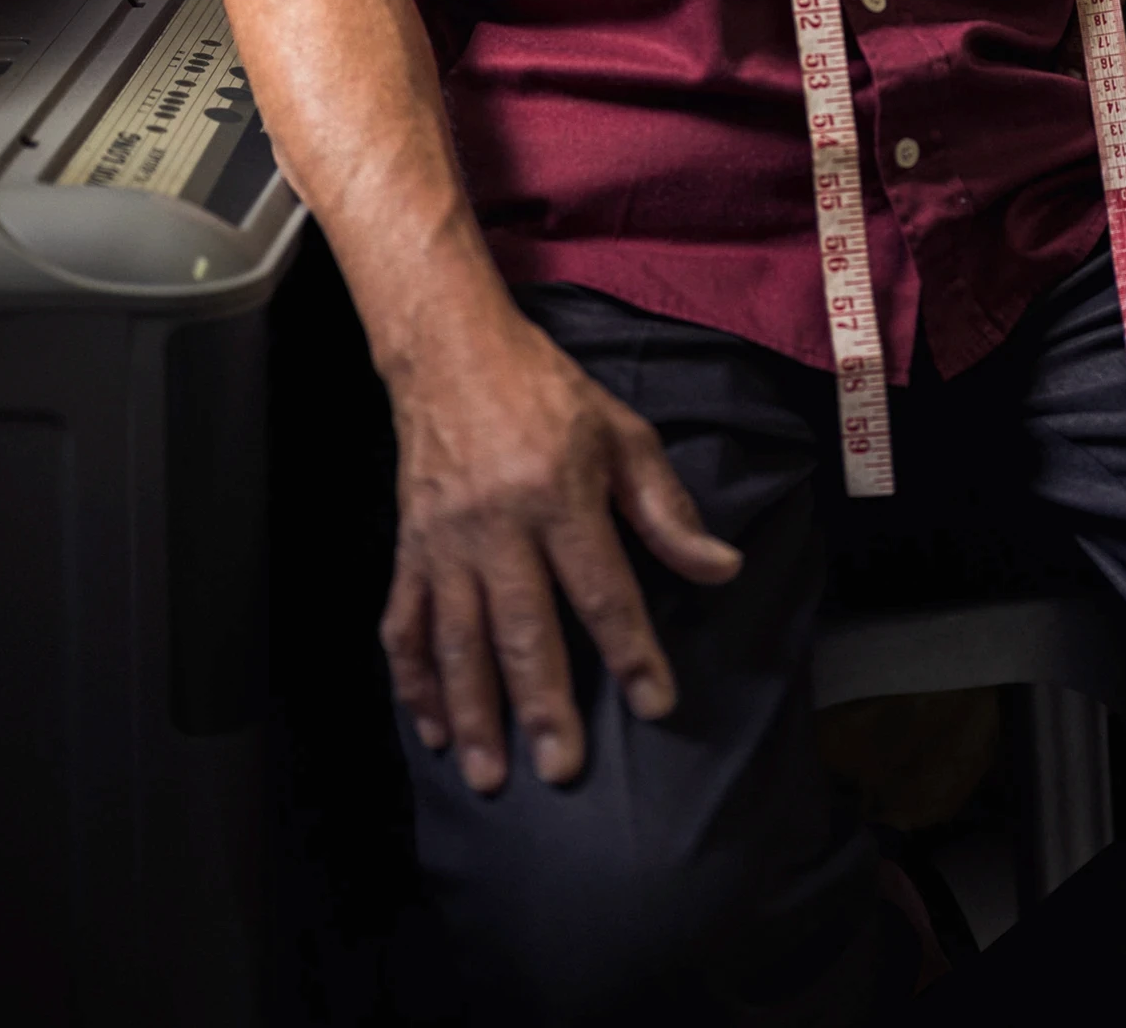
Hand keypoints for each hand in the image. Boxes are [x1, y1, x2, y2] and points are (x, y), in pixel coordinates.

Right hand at [379, 284, 740, 793]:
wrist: (452, 352)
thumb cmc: (547, 392)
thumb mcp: (622, 433)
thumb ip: (666, 508)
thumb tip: (719, 568)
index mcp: (560, 492)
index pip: (602, 587)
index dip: (631, 650)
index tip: (655, 702)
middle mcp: (498, 523)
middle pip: (522, 626)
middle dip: (541, 703)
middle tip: (560, 769)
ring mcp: (445, 540)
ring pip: (457, 638)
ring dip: (472, 711)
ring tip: (488, 775)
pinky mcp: (409, 546)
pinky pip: (405, 623)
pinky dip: (414, 680)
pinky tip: (431, 727)